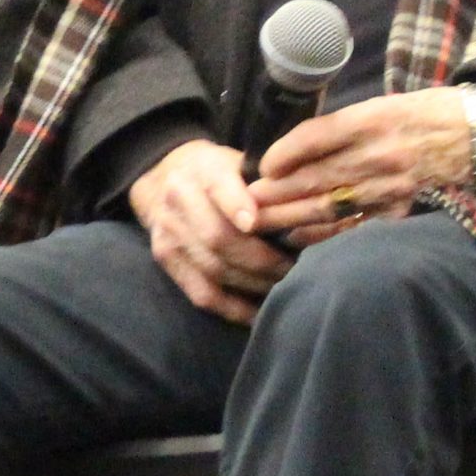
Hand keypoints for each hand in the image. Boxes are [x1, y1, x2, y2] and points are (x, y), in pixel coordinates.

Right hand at [126, 139, 292, 324]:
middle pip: (218, 237)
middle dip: (261, 258)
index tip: (258, 224)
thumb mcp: (239, 163)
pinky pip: (202, 294)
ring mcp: (168, 232)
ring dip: (253, 284)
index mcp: (202, 169)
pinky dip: (233, 308)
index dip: (237, 206)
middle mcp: (178, 199)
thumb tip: (311, 212)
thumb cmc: (219, 172)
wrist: (163, 177)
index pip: (218, 187)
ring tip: (282, 285)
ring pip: (214, 269)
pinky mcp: (166, 259)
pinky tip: (258, 312)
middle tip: (292, 267)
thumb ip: (266, 185)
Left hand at [244, 89, 472, 242]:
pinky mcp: (400, 210)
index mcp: (372, 120)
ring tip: (259, 220)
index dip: (284, 153)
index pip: (317, 138)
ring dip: (290, 214)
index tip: (260, 165)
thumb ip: (343, 127)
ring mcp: (390, 187)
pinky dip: (323, 233)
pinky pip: (353, 225)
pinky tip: (296, 237)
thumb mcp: (382, 105)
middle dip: (276, 190)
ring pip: (329, 204)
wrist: (475, 135)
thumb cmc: (424, 114)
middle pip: (315, 176)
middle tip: (245, 200)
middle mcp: (378, 155)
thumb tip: (295, 148)